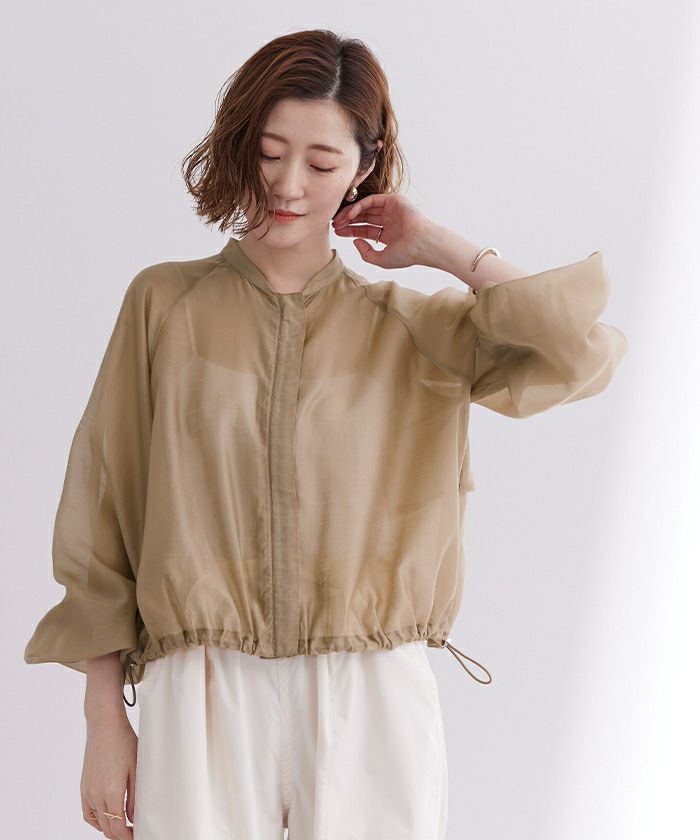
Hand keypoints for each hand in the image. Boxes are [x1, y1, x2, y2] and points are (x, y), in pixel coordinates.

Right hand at [81, 711, 136, 837]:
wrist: (104, 725)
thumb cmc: (123, 741)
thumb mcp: (135, 768)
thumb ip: (134, 796)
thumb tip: (132, 817)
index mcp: (111, 792)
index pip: (118, 827)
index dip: (127, 836)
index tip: (137, 836)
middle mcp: (96, 795)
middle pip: (107, 828)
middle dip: (120, 835)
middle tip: (133, 833)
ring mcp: (87, 791)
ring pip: (97, 822)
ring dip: (109, 828)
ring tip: (123, 827)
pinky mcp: (83, 786)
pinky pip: (87, 812)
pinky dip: (96, 821)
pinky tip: (105, 819)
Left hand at [331, 194, 435, 269]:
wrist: (422, 244)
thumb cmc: (406, 254)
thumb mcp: (380, 259)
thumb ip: (366, 252)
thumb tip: (354, 241)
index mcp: (388, 234)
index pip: (365, 230)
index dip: (350, 231)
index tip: (337, 232)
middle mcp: (389, 220)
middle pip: (363, 218)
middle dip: (348, 221)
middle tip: (334, 225)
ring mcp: (391, 209)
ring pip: (365, 208)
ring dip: (350, 213)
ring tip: (338, 220)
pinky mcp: (393, 200)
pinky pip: (371, 200)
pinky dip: (359, 206)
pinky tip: (349, 215)